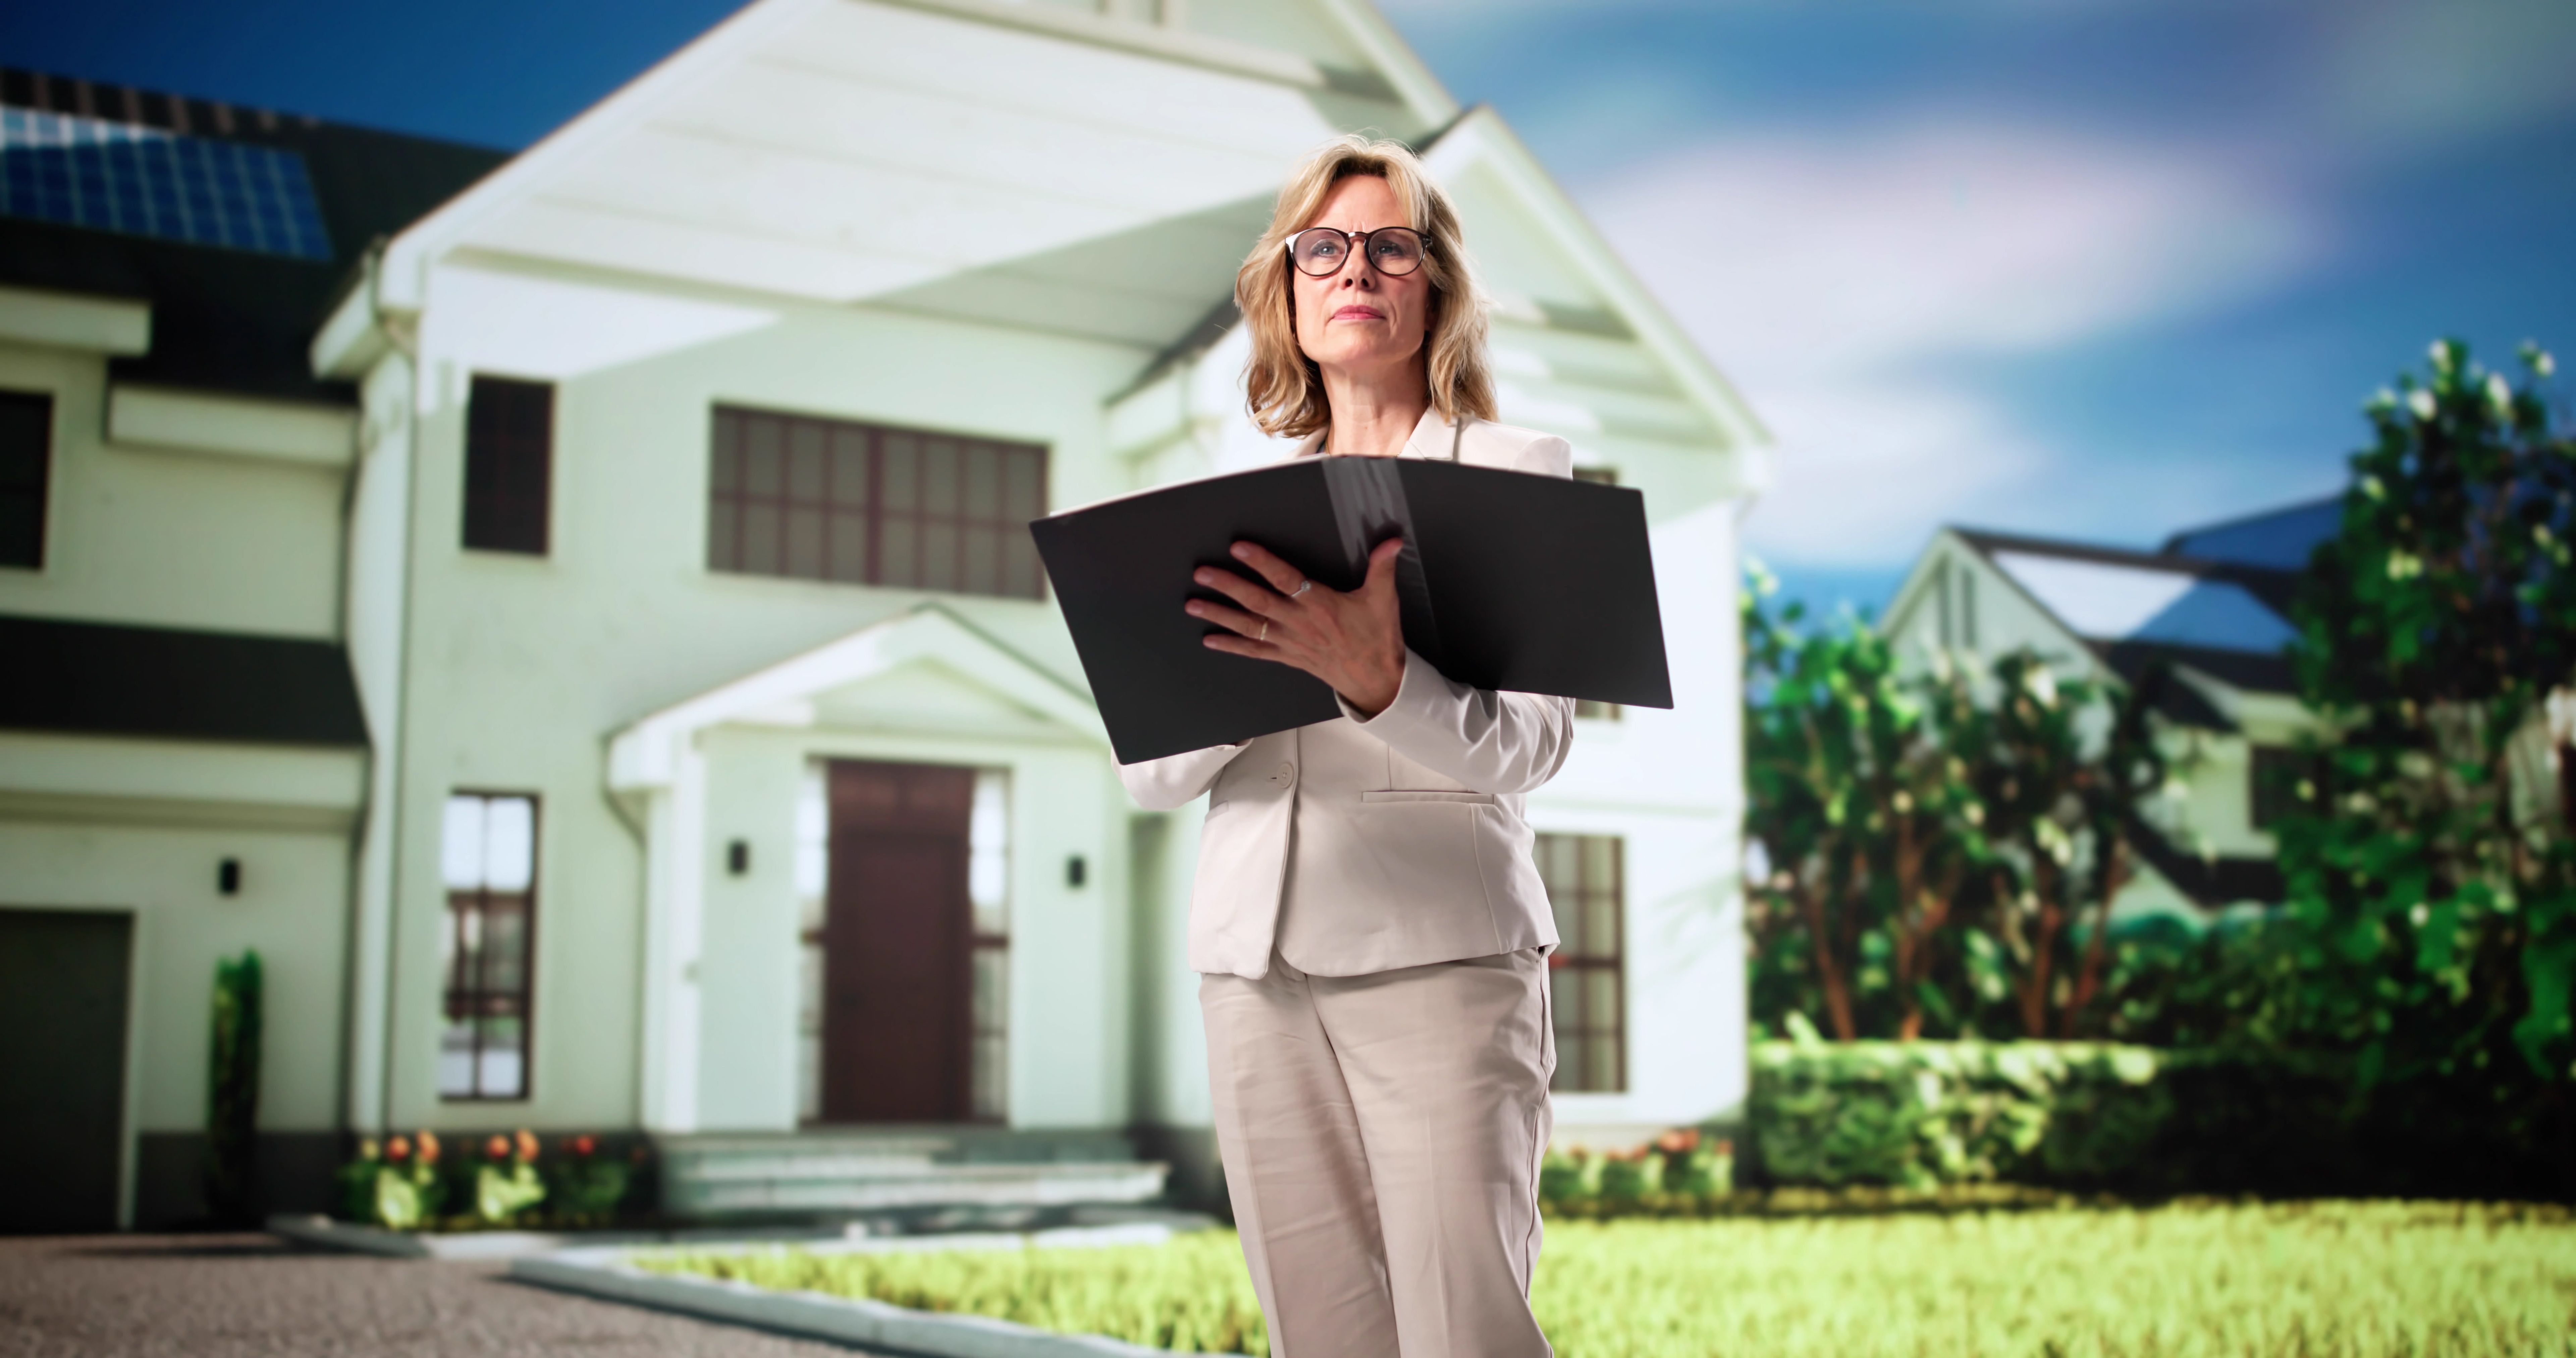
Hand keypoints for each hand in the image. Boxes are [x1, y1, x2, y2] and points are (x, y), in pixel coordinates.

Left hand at [1187, 537, 1407, 716]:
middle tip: (1202, 573)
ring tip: (1193, 604)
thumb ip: (1383, 567)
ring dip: (1219, 615)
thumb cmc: (1377, 637)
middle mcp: (1299, 623)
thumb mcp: (1383, 599)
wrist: (1376, 679)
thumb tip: (1393, 540)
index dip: (1262, 563)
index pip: (1286, 579)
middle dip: (1228, 586)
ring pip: (1249, 626)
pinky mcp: (1287, 656)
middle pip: (1257, 602)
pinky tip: (1210, 639)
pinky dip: (1231, 646)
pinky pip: (1254, 651)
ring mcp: (1290, 642)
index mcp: (1320, 605)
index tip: (1239, 547)